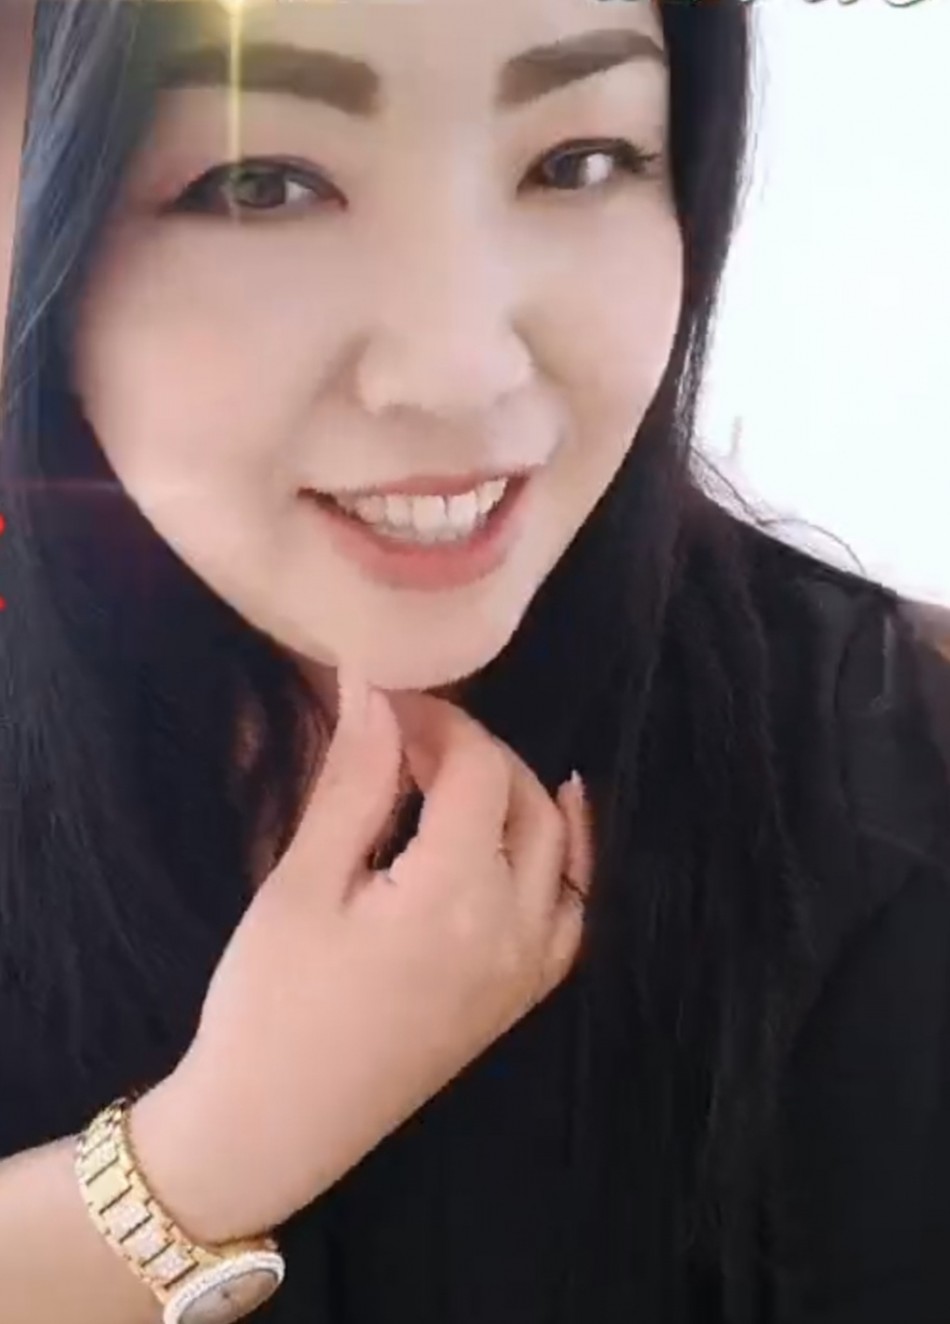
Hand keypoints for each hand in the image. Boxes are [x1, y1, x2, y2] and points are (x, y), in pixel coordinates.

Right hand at [131, 669, 592, 1242]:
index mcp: (454, 896)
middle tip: (407, 735)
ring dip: (519, 794)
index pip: (478, 770)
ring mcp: (526, 971)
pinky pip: (571, 913)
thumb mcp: (301, 885)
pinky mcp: (518, 1000)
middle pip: (526, 801)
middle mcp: (512, 929)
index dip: (437, 720)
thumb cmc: (269, 1006)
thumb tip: (375, 691)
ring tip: (459, 771)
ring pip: (559, 850)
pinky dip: (565, 860)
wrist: (271, 1131)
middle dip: (475, 751)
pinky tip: (546, 831)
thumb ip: (352, 784)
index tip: (384, 700)